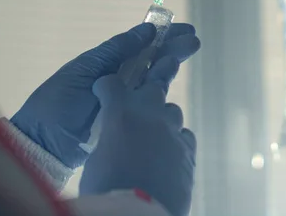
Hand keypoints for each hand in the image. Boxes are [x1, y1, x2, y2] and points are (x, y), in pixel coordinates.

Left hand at [10, 22, 199, 168]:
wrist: (43, 143)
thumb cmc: (59, 103)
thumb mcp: (86, 70)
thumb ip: (115, 51)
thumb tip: (147, 30)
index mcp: (107, 65)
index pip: (140, 46)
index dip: (162, 37)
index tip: (184, 29)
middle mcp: (120, 82)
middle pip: (151, 62)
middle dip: (173, 49)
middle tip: (195, 40)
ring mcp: (126, 102)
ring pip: (154, 80)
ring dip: (172, 65)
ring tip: (190, 51)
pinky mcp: (130, 122)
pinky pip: (150, 105)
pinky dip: (163, 94)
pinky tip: (175, 83)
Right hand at [80, 56, 195, 215]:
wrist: (139, 214)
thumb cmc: (108, 187)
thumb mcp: (97, 158)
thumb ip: (109, 138)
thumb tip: (117, 139)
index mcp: (120, 112)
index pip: (111, 83)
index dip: (106, 86)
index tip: (104, 90)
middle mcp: (149, 114)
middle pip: (155, 85)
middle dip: (149, 85)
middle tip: (146, 89)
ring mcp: (172, 131)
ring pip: (172, 111)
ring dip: (162, 118)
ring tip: (154, 132)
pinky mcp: (188, 151)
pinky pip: (184, 136)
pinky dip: (176, 141)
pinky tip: (169, 152)